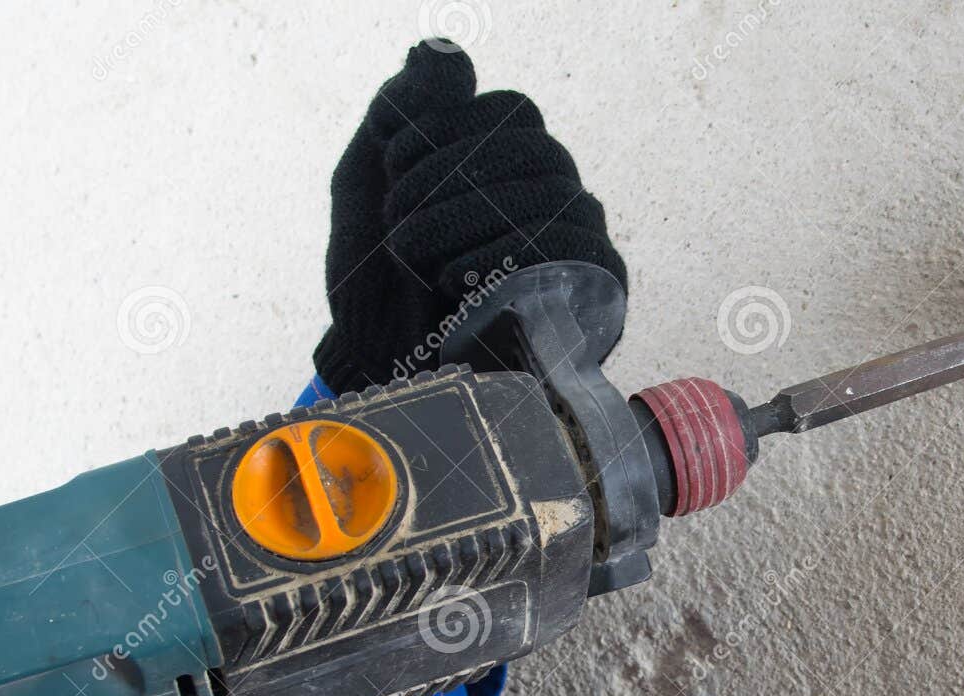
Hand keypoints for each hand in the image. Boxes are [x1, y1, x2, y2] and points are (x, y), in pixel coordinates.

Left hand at [314, 40, 627, 392]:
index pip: (510, 111)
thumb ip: (399, 114)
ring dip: (467, 224)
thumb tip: (439, 51)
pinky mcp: (597, 296)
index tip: (391, 177)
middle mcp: (556, 193)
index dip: (446, 133)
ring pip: (551, 195)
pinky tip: (460, 283)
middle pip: (534, 149)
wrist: (382, 376)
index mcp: (509, 161)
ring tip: (420, 266)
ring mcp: (580, 244)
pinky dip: (508, 257)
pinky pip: (575, 251)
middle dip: (451, 182)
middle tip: (398, 231)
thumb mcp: (366, 185)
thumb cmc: (375, 288)